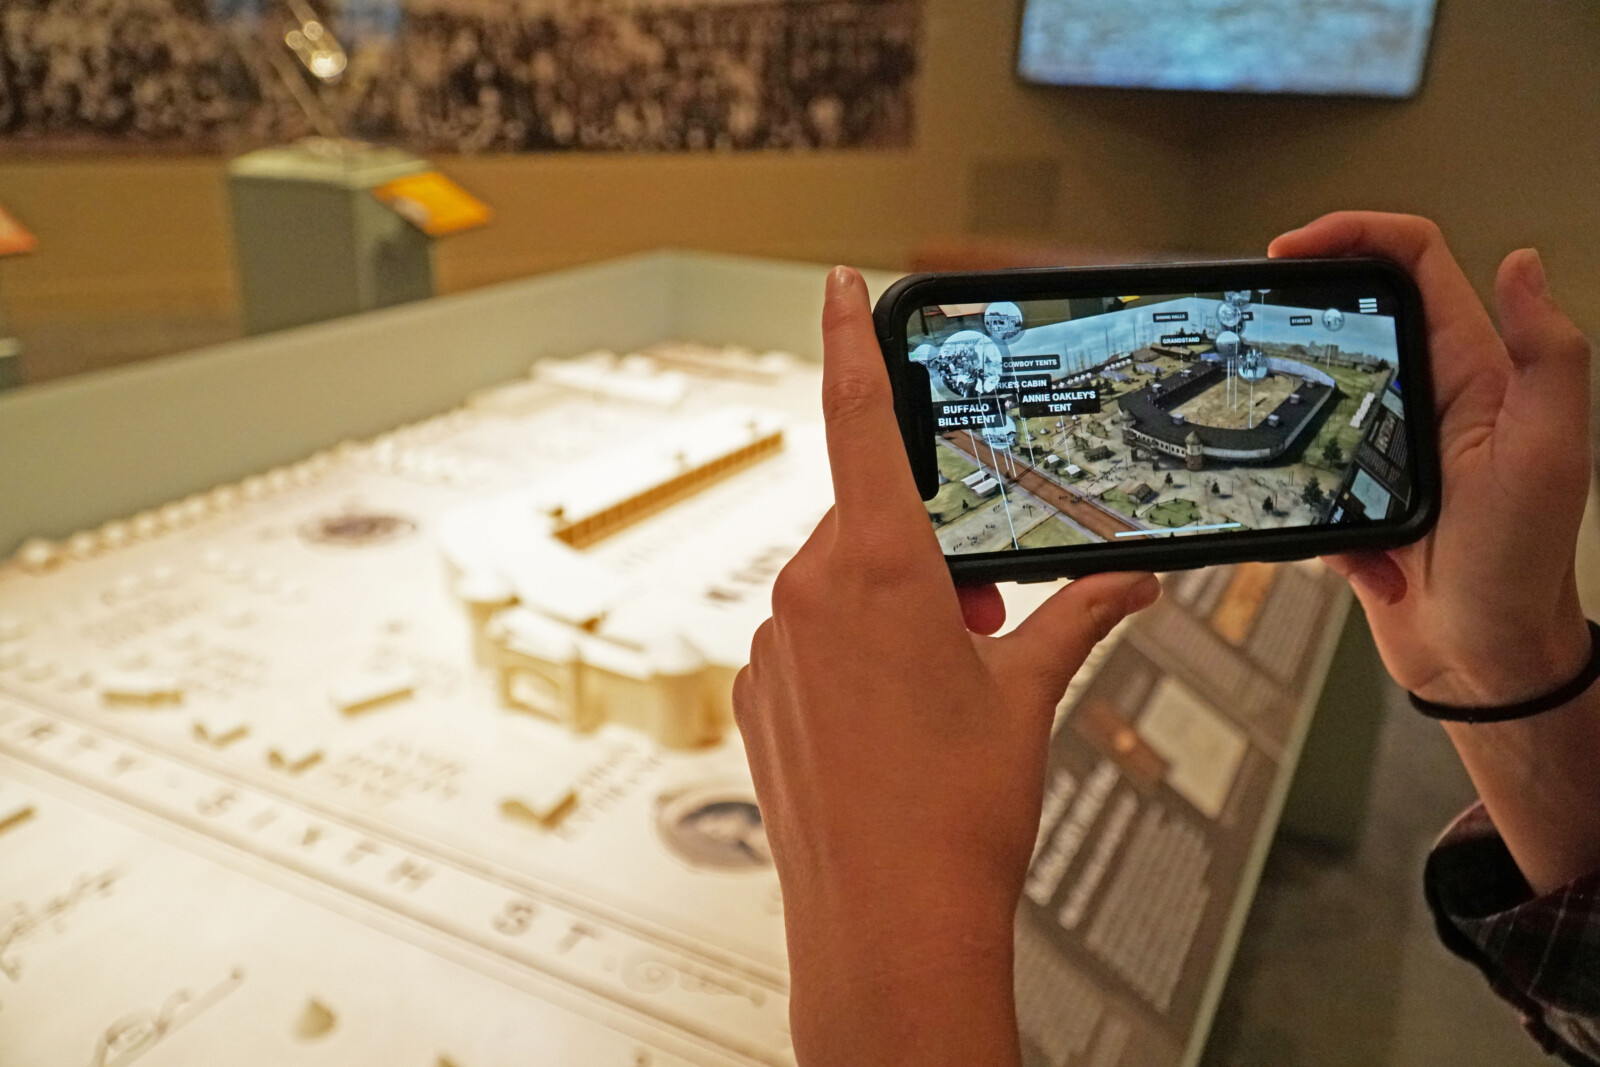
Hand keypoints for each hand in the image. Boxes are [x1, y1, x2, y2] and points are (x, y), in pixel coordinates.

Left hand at [733, 267, 1158, 1066]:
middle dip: (926, 548)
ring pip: (837, 580)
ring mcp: (773, 647)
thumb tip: (1127, 579)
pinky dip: (851, 649)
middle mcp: (809, 595)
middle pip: (867, 518)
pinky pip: (807, 636)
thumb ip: (1077, 614)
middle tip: (977, 617)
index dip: (851, 342)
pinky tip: (893, 717)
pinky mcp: (757, 695)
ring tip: (944, 679)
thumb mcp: (1030, 696)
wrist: (888, 924)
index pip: (860, 421)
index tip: (834, 286)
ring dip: (892, 604)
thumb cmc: (955, 816)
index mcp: (878, 570)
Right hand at [1271, 212, 1592, 705]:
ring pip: (1315, 396)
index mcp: (1474, 370)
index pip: (1414, 263)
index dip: (1353, 233)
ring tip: (1297, 464)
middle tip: (1256, 317)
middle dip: (1302, 312)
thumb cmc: (1523, 564)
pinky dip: (1308, 504)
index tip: (1292, 248)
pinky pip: (1304, 474)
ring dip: (1296, 429)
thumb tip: (1523, 263)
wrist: (1482, 658)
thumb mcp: (1550, 451)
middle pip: (1353, 313)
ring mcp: (1388, 443)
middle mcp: (1428, 395)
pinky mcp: (1355, 492)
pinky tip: (1348, 547)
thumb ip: (1549, 355)